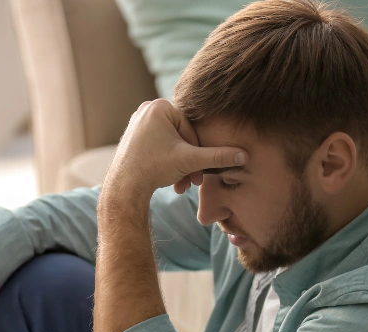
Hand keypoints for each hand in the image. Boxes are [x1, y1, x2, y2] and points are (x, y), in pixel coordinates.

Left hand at [105, 99, 247, 196]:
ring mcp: (138, 122)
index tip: (197, 171)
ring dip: (179, 165)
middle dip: (188, 162)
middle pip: (181, 137)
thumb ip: (217, 157)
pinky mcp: (133, 136)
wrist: (124, 187)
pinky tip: (167, 178)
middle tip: (192, 181)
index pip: (191, 129)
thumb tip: (243, 155)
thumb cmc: (154, 168)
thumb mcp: (190, 161)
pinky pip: (158, 146)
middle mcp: (147, 109)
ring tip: (180, 183)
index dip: (197, 153)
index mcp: (160, 106)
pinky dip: (166, 161)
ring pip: (170, 143)